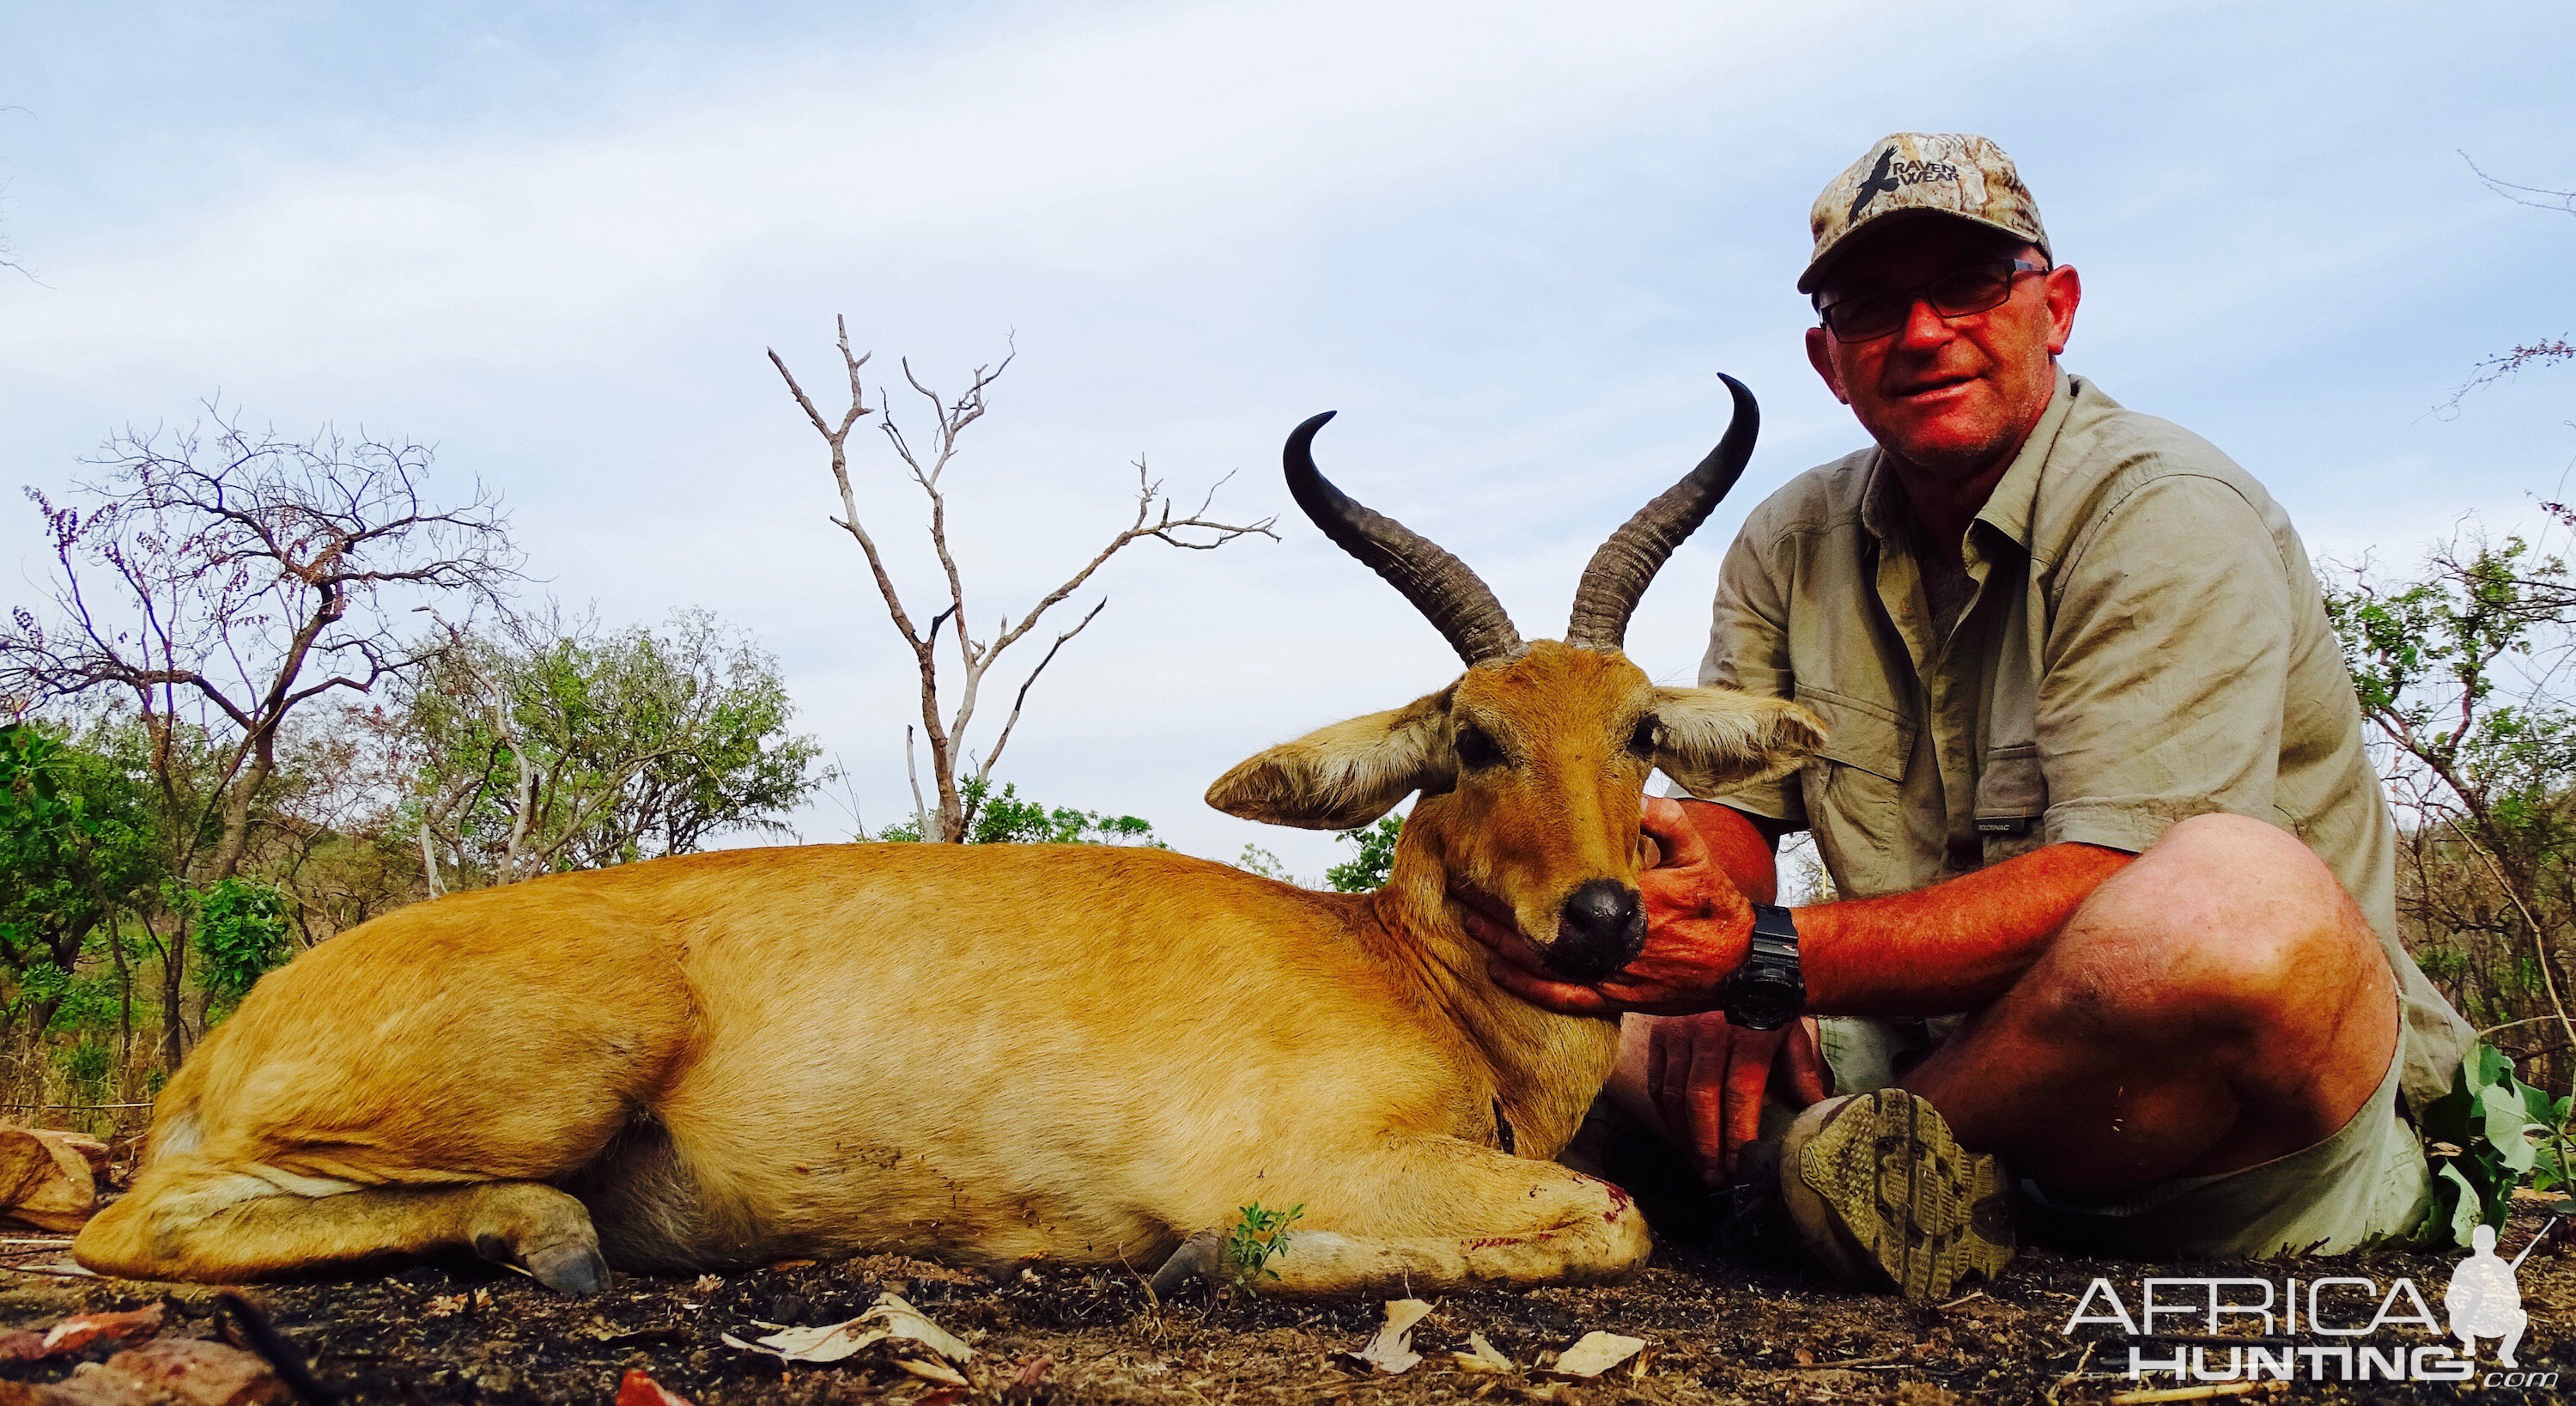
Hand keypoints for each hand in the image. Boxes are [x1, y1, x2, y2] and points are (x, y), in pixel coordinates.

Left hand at [1484, 797, 1756, 1015]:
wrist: (1741, 964)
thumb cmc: (1716, 904)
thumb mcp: (1697, 852)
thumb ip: (1664, 820)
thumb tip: (1630, 793)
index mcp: (1632, 899)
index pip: (1564, 880)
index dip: (1522, 865)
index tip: (1488, 847)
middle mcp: (1616, 940)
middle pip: (1542, 922)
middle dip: (1498, 904)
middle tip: (1460, 883)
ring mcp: (1614, 973)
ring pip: (1544, 960)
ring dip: (1503, 941)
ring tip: (1467, 919)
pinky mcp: (1616, 998)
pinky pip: (1564, 997)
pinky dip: (1528, 986)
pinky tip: (1499, 970)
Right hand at [1645, 1011, 1830, 1184]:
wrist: (1743, 960)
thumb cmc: (1773, 1003)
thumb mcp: (1794, 1034)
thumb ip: (1802, 1075)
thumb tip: (1817, 1115)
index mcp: (1748, 1032)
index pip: (1739, 1092)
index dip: (1737, 1132)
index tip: (1741, 1164)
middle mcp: (1709, 1030)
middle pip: (1701, 1099)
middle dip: (1707, 1144)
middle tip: (1715, 1177)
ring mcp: (1680, 1030)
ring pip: (1674, 1094)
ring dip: (1685, 1135)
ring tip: (1699, 1164)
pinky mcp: (1660, 1032)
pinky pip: (1657, 1082)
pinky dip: (1666, 1113)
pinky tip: (1680, 1134)